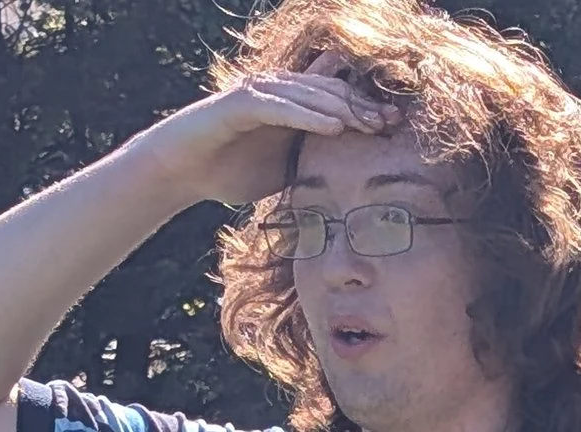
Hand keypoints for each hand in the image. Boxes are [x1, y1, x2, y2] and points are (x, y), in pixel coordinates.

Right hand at [131, 58, 395, 211]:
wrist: (184, 170)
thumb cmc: (233, 171)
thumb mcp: (284, 171)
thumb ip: (312, 166)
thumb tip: (348, 191)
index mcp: (291, 107)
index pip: (334, 100)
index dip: (365, 110)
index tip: (395, 128)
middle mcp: (278, 93)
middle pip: (328, 91)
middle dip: (362, 106)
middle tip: (392, 123)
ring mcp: (259, 95)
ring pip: (309, 94)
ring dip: (343, 108)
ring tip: (372, 125)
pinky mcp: (241, 103)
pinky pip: (281, 107)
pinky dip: (308, 115)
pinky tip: (334, 128)